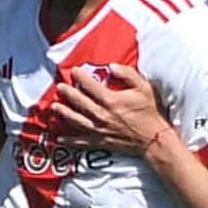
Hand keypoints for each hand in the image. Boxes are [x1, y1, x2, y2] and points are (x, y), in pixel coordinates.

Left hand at [48, 63, 169, 154]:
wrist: (153, 140)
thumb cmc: (149, 112)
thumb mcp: (143, 88)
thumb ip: (128, 74)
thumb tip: (111, 66)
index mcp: (110, 100)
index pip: (90, 86)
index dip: (80, 77)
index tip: (73, 71)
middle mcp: (101, 115)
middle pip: (79, 102)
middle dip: (68, 93)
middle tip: (59, 87)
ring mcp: (99, 130)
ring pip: (76, 121)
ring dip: (64, 114)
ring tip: (54, 108)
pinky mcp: (100, 142)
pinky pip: (82, 142)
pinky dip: (70, 140)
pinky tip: (59, 138)